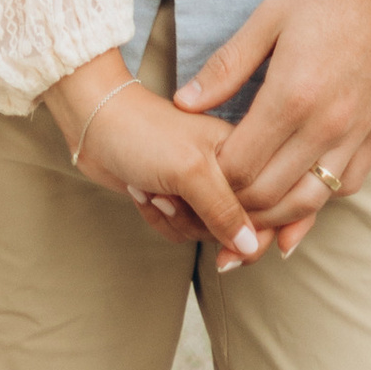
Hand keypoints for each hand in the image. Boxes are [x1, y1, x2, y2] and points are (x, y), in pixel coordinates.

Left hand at [44, 58, 269, 268]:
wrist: (95, 121)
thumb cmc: (145, 131)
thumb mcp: (190, 170)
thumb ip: (224, 209)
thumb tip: (250, 248)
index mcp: (248, 150)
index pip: (275, 205)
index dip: (254, 229)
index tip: (221, 233)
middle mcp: (234, 168)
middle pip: (241, 229)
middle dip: (201, 226)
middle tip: (171, 200)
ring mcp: (207, 184)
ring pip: (209, 235)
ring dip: (176, 222)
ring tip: (152, 191)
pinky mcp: (184, 197)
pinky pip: (184, 233)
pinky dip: (161, 222)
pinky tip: (143, 195)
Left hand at [175, 0, 370, 250]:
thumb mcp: (268, 17)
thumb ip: (227, 66)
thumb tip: (184, 102)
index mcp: (291, 95)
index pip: (239, 166)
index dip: (212, 180)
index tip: (198, 174)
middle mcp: (326, 125)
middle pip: (269, 195)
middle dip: (236, 207)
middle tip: (215, 202)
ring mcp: (356, 133)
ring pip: (309, 202)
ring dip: (275, 217)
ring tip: (250, 219)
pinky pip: (347, 186)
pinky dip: (320, 200)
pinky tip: (299, 195)